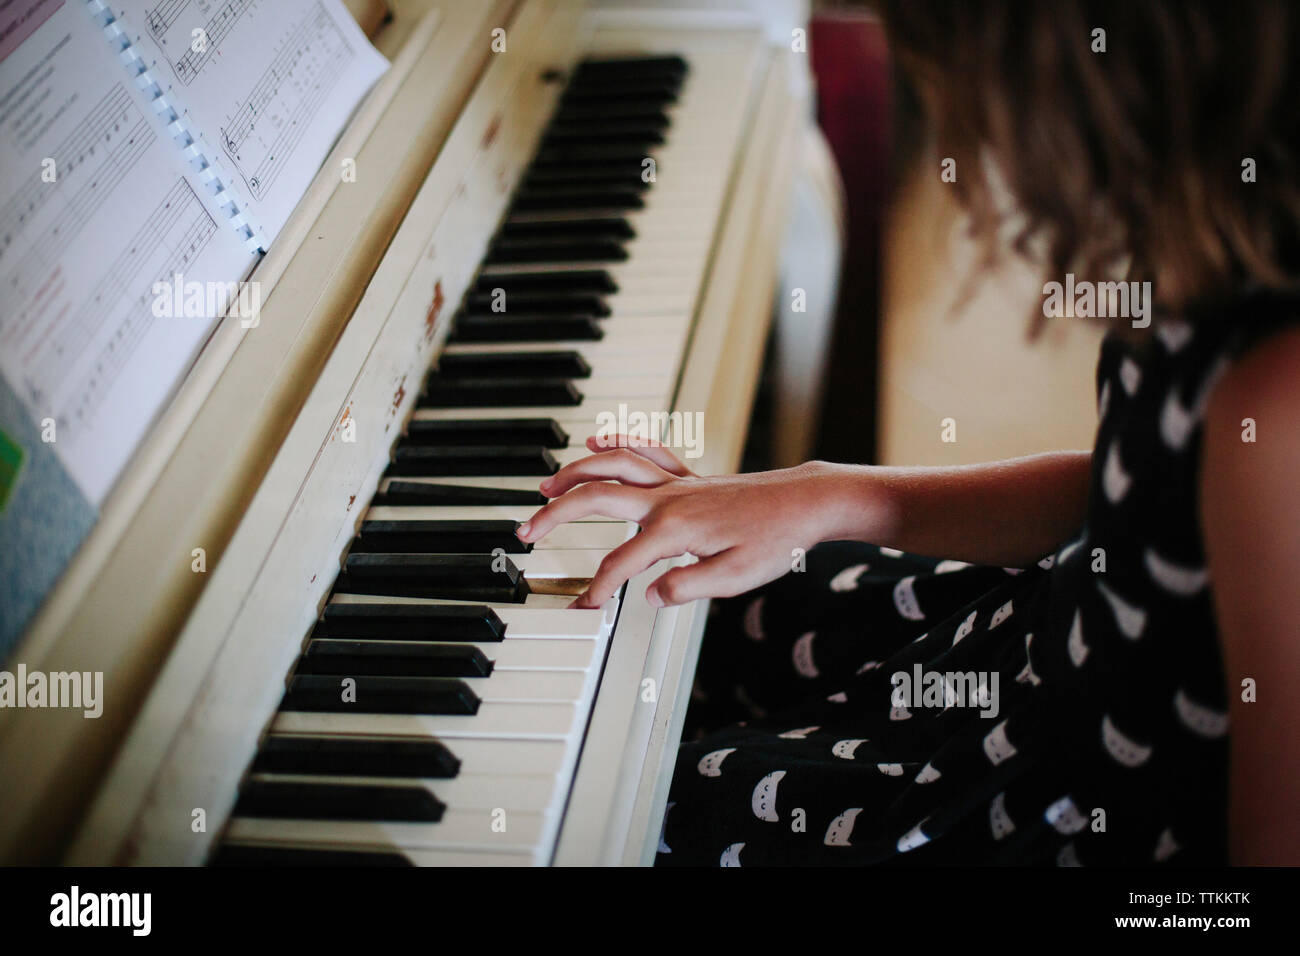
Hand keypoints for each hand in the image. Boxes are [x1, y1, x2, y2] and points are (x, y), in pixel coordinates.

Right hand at [517, 434, 849, 608]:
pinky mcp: (689, 477)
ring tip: (545, 486)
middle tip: (526, 531)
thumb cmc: (776, 539)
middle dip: (556, 514)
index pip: (620, 562)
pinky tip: (597, 441)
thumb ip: (687, 587)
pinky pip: (646, 451)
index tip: (583, 608)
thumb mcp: (736, 577)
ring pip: (614, 465)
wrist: (806, 502)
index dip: (596, 587)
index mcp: (675, 529)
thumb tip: (649, 595)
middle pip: (597, 498)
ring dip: (575, 472)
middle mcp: (669, 499)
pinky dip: (618, 442)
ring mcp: (677, 483)